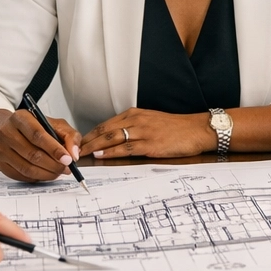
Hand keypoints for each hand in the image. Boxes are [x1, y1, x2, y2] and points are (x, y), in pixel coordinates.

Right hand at [0, 109, 83, 182]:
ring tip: (58, 171)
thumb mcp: (56, 125)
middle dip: (53, 164)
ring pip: (27, 168)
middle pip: (32, 154)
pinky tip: (45, 173)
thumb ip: (70, 136)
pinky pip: (21, 175)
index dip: (54, 149)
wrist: (13, 131)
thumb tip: (74, 154)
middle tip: (66, 168)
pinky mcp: (1, 163)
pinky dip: (37, 177)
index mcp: (20, 117)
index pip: (37, 135)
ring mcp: (1, 149)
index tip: (68, 159)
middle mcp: (6, 132)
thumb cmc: (36, 127)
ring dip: (47, 173)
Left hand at [82, 108, 213, 159]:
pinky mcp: (150, 144)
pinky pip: (126, 148)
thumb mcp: (151, 121)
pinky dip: (111, 152)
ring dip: (94, 147)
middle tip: (73, 150)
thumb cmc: (176, 128)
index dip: (91, 134)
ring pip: (112, 138)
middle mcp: (136, 121)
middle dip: (87, 141)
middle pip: (105, 130)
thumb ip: (134, 127)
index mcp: (135, 114)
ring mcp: (143, 132)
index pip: (106, 123)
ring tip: (82, 154)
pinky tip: (102, 156)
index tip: (79, 142)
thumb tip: (116, 138)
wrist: (196, 129)